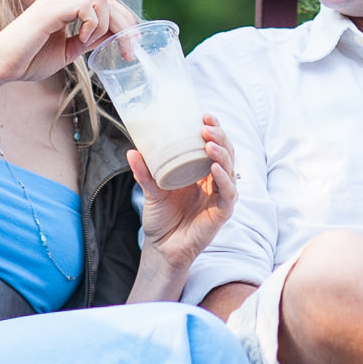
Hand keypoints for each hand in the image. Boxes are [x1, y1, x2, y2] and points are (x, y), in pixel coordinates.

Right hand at [0, 0, 135, 88]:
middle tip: (131, 50)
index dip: (123, 23)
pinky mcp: (51, 8)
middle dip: (126, 24)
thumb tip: (114, 37)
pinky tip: (82, 40)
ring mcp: (56, 0)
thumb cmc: (26, 60)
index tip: (131, 48)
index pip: (104, 4)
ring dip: (108, 26)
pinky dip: (93, 25)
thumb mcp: (68, 50)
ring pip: (102, 0)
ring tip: (92, 44)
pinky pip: (87, 7)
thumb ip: (88, 40)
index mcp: (64, 5)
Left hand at [127, 116, 235, 272]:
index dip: (214, 129)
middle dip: (220, 137)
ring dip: (222, 154)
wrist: (162, 248)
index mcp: (201, 171)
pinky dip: (224, 180)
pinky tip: (215, 169)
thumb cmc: (161, 218)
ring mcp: (220, 195)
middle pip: (226, 152)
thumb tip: (132, 151)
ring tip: (209, 144)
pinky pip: (228, 193)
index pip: (214, 144)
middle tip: (207, 127)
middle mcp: (214, 180)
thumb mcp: (151, 190)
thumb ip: (144, 172)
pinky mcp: (222, 212)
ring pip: (230, 169)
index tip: (204, 115)